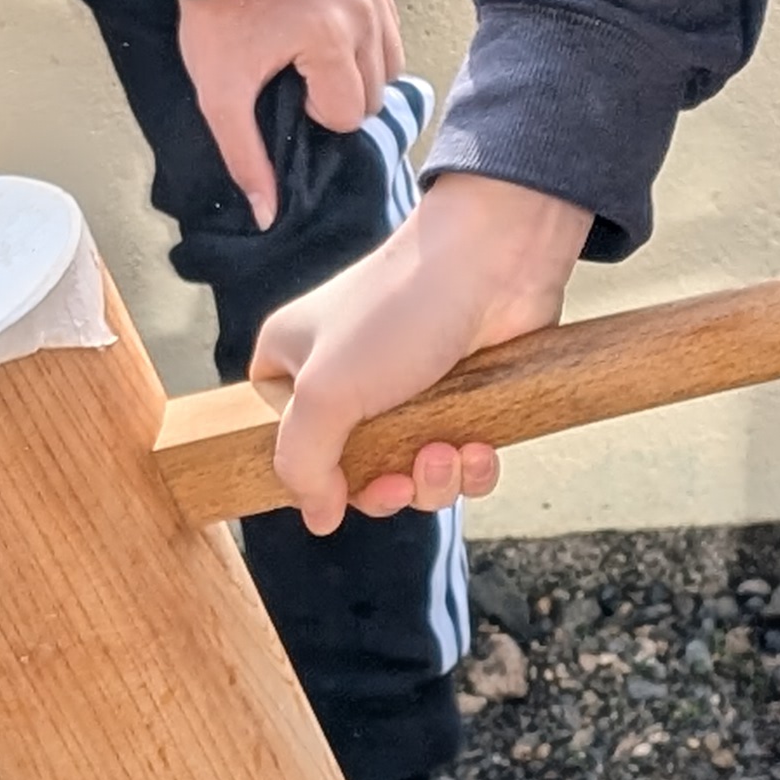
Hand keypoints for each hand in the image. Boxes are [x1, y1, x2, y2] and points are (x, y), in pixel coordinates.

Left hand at [175, 0, 405, 229]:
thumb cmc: (215, 18)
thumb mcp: (219, 95)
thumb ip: (246, 157)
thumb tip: (268, 215)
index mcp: (330, 40)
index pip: (351, 113)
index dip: (316, 111)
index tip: (285, 84)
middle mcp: (361, 11)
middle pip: (375, 91)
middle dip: (337, 92)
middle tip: (296, 69)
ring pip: (388, 61)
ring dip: (355, 68)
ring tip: (311, 52)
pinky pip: (386, 25)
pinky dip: (364, 36)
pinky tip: (326, 28)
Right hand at [250, 171, 590, 532]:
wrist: (494, 261)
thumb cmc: (398, 310)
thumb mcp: (325, 392)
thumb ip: (302, 463)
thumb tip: (316, 517)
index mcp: (294, 365)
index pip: (285, 443)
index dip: (314, 476)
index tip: (343, 484)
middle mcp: (347, 379)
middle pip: (354, 473)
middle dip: (386, 488)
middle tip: (402, 481)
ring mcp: (408, 391)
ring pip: (412, 474)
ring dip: (433, 480)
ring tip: (448, 451)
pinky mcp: (463, 399)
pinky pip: (460, 461)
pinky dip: (471, 468)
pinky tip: (480, 448)